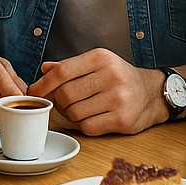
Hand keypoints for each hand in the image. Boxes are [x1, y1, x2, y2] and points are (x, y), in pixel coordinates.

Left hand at [28, 49, 165, 134]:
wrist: (151, 93)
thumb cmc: (118, 77)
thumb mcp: (97, 64)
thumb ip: (70, 66)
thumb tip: (44, 70)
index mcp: (100, 58)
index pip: (62, 71)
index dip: (44, 84)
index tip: (34, 91)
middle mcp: (110, 76)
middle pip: (65, 94)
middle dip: (59, 101)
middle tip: (62, 103)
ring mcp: (118, 99)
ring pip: (74, 113)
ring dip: (71, 114)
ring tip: (80, 109)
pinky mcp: (122, 119)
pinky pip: (88, 127)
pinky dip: (84, 125)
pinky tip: (93, 118)